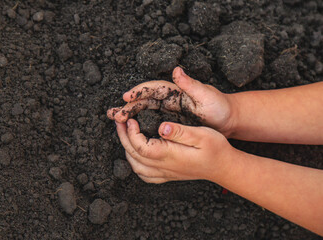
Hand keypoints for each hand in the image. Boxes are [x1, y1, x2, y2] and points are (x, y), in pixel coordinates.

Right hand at [108, 67, 235, 135]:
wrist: (228, 122)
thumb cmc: (219, 107)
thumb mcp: (206, 95)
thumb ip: (191, 84)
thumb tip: (176, 70)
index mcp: (175, 90)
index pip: (152, 88)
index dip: (138, 92)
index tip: (125, 98)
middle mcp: (168, 100)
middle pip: (143, 101)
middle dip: (128, 107)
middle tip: (113, 115)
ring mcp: (167, 112)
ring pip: (143, 113)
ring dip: (129, 116)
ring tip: (114, 121)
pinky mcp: (169, 124)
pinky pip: (151, 124)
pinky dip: (139, 127)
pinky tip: (130, 133)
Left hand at [115, 119, 235, 182]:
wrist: (224, 167)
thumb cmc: (215, 149)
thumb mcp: (202, 135)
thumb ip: (180, 131)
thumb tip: (161, 126)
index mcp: (170, 155)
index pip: (141, 147)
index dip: (131, 133)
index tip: (130, 119)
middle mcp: (164, 166)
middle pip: (134, 155)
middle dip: (123, 137)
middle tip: (119, 121)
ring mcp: (165, 173)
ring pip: (136, 166)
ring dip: (126, 149)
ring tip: (124, 132)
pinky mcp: (167, 175)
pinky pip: (144, 174)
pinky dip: (134, 163)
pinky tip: (135, 152)